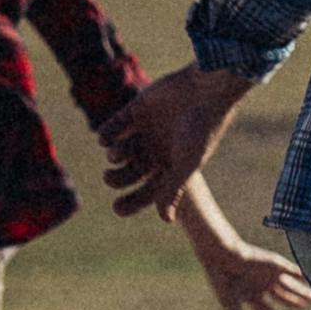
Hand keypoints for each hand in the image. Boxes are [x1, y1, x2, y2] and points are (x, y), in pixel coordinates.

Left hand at [104, 62, 253, 219]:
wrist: (205, 89)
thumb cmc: (201, 130)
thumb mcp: (186, 163)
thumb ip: (173, 190)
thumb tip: (166, 221)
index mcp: (171, 166)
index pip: (149, 190)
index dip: (133, 202)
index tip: (117, 208)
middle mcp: (158, 149)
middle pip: (131, 171)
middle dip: (117, 178)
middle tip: (108, 178)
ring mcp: (147, 129)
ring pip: (121, 149)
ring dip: (114, 154)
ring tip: (115, 154)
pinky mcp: (137, 109)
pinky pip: (116, 125)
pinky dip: (107, 133)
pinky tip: (105, 139)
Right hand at [191, 235, 310, 309]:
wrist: (222, 256)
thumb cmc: (224, 281)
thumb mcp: (231, 304)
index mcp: (250, 296)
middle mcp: (261, 285)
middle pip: (281, 297)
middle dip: (294, 303)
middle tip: (305, 307)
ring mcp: (268, 274)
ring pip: (288, 285)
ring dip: (300, 292)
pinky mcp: (274, 264)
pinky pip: (291, 270)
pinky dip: (300, 276)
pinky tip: (310, 279)